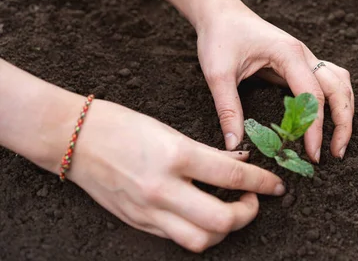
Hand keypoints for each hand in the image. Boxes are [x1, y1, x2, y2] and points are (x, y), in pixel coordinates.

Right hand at [68, 99, 285, 252]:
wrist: (72, 138)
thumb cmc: (121, 124)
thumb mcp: (170, 131)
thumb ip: (205, 152)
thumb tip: (239, 160)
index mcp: (175, 156)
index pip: (233, 174)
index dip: (262, 181)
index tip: (276, 183)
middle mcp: (163, 189)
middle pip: (222, 220)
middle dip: (249, 213)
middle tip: (254, 199)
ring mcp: (149, 211)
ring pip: (201, 240)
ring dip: (225, 229)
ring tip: (231, 210)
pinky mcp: (139, 222)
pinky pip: (178, 237)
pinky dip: (199, 231)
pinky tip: (204, 214)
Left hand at [135, 0, 354, 161]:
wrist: (220, 12)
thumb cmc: (219, 37)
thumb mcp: (218, 74)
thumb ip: (228, 109)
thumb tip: (234, 144)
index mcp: (289, 54)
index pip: (313, 95)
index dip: (316, 127)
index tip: (313, 153)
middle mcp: (304, 54)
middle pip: (339, 89)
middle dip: (344, 122)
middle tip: (336, 154)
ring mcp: (306, 56)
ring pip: (341, 83)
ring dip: (345, 111)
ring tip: (338, 141)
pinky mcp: (301, 62)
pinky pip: (330, 80)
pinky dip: (337, 100)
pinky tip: (330, 118)